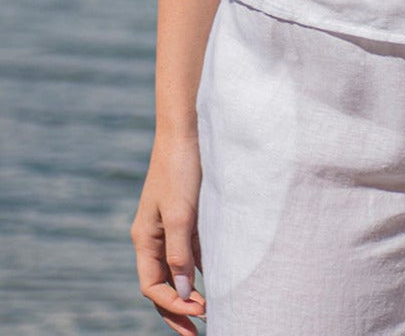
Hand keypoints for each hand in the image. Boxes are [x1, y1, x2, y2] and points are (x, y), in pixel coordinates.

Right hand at [131, 132, 206, 333]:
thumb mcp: (181, 213)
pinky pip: (193, 250)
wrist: (188, 129)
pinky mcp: (189, 215)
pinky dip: (204, 267)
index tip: (198, 313)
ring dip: (192, 291)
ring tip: (211, 312)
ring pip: (179, 269)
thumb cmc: (181, 168)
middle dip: (177, 309)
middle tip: (197, 332)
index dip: (172, 304)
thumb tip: (182, 291)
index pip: (152, 285)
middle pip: (162, 284)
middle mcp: (155, 236)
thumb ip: (180, 254)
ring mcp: (172, 226)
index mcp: (145, 238)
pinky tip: (220, 278)